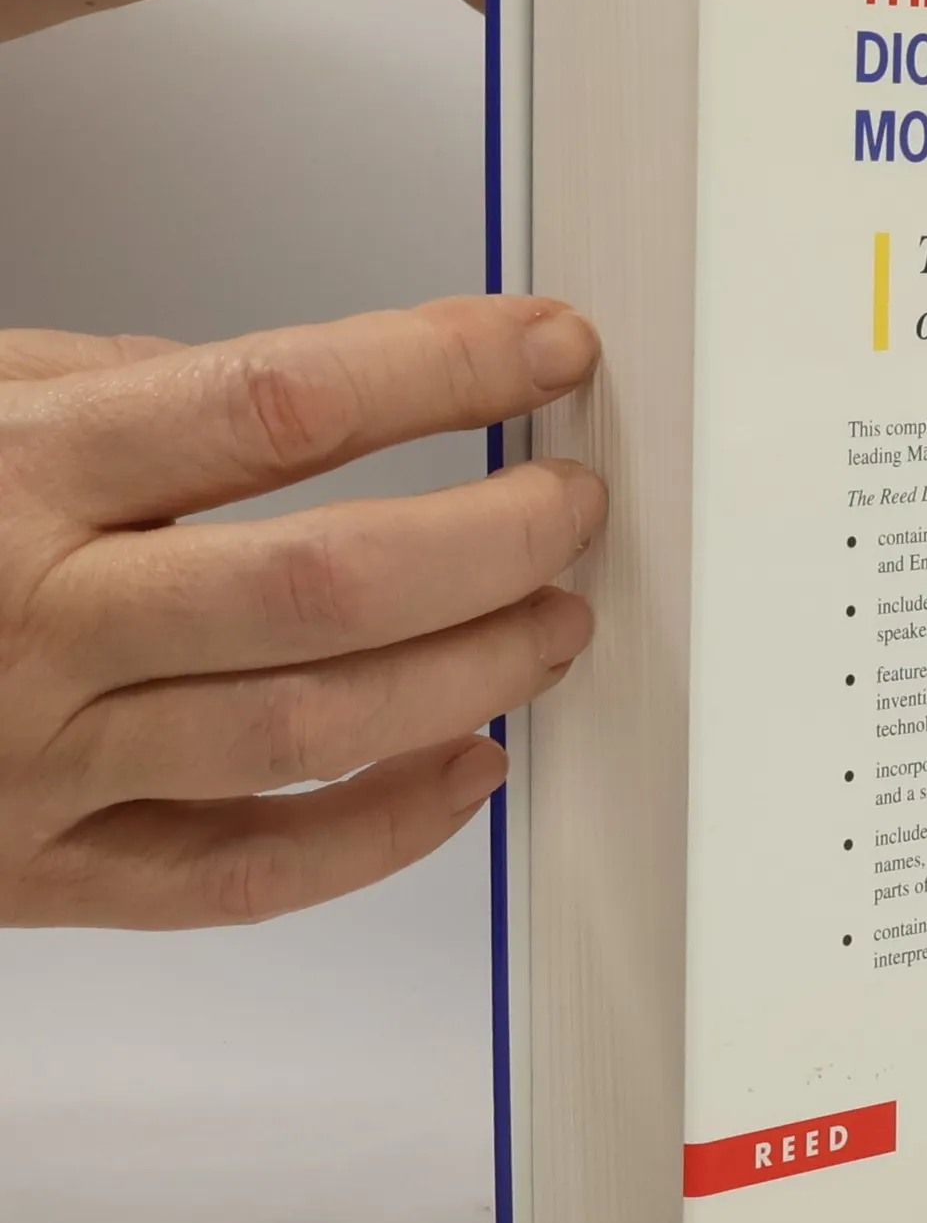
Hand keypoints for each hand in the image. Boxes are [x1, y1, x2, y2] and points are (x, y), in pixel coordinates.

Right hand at [0, 297, 604, 927]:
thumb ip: (108, 388)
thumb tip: (298, 398)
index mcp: (11, 475)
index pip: (282, 403)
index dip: (445, 365)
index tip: (550, 344)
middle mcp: (31, 620)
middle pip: (327, 583)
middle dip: (493, 539)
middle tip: (574, 505)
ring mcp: (36, 764)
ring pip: (309, 733)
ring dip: (472, 674)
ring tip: (556, 622)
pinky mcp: (40, 876)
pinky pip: (243, 879)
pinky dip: (380, 836)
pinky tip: (469, 770)